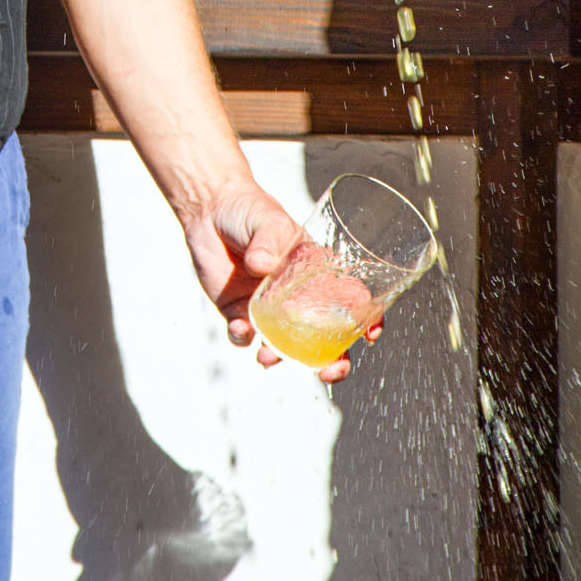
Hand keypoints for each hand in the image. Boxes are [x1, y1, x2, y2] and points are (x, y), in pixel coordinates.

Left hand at [182, 180, 380, 384]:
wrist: (209, 210)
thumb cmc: (248, 209)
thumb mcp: (268, 219)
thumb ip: (269, 239)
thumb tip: (262, 265)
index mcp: (315, 274)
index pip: (350, 301)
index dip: (367, 320)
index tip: (371, 334)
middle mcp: (296, 298)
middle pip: (324, 339)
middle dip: (334, 361)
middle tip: (332, 370)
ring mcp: (268, 308)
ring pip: (285, 346)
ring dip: (283, 358)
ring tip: (271, 355)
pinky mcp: (238, 311)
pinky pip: (244, 335)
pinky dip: (243, 338)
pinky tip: (240, 327)